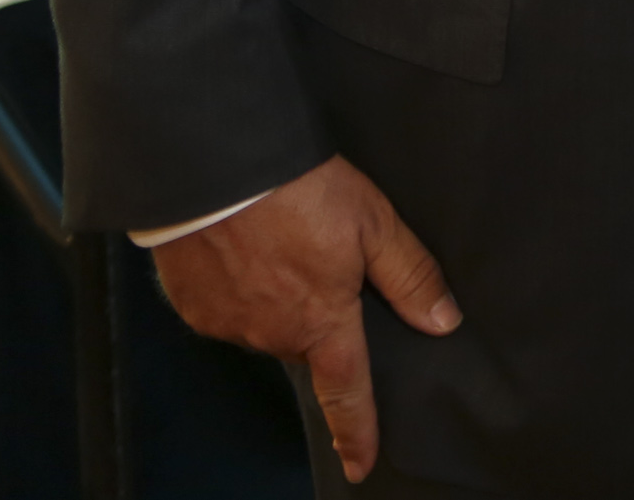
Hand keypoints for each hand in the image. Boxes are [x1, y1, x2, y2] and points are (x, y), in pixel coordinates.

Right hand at [151, 153, 458, 484]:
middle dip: (318, 316)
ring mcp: (227, 323)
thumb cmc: (297, 192)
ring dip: (278, 299)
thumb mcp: (375, 224)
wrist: (216, 170)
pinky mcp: (192, 306)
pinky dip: (242, 287)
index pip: (346, 391)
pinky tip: (248, 249)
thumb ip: (409, 276)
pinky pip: (229, 308)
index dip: (356, 431)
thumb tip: (441, 320)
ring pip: (267, 325)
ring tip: (282, 245)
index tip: (359, 463)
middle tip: (319, 263)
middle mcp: (270, 334)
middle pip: (307, 343)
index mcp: (321, 322)